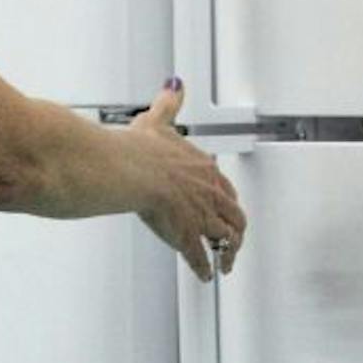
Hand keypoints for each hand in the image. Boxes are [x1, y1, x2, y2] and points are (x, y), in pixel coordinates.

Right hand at [125, 78, 245, 281]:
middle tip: (232, 241)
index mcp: (203, 169)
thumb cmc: (140, 150)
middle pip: (234, 216)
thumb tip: (174, 86)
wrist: (128, 171)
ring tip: (224, 264)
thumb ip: (168, 104)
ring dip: (226, 253)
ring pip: (224, 238)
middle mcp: (208, 193)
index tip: (227, 209)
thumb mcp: (159, 121)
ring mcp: (199, 216)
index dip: (227, 201)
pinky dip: (204, 268)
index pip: (225, 188)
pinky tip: (205, 276)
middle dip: (234, 231)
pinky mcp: (186, 236)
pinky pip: (200, 257)